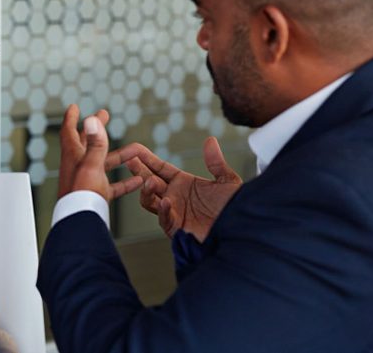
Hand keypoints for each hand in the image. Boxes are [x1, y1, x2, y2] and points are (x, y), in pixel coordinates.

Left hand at [58, 104, 142, 201]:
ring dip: (120, 155)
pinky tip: (140, 180)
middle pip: (87, 142)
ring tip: (136, 147)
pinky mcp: (97, 195)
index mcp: (73, 156)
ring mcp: (88, 180)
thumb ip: (95, 143)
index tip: (74, 106)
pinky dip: (126, 181)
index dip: (71, 118)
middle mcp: (79, 166)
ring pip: (105, 163)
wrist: (80, 223)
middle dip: (96, 128)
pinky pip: (113, 185)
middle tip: (104, 114)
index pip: (69, 131)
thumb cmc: (82, 194)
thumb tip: (91, 119)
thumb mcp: (91, 165)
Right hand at [108, 137, 241, 240]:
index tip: (135, 149)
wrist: (243, 232)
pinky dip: (164, 210)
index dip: (147, 158)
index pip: (159, 168)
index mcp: (183, 183)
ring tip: (150, 181)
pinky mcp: (178, 228)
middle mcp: (174, 196)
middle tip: (129, 160)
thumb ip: (216, 162)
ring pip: (149, 200)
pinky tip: (167, 201)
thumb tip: (210, 140)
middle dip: (138, 171)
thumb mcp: (227, 181)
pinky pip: (165, 219)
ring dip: (147, 190)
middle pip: (148, 181)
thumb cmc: (235, 209)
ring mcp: (174, 212)